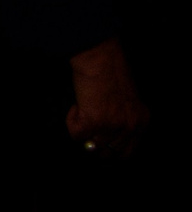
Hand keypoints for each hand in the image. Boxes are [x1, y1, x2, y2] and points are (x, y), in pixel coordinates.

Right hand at [66, 39, 147, 155]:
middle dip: (94, 142)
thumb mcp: (127, 98)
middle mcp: (130, 127)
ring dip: (83, 130)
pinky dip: (72, 120)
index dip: (110, 150)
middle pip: (108, 153)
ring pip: (91, 146)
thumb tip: (103, 133)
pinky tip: (77, 105)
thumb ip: (123, 117)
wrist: (100, 58)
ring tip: (82, 110)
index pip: (127, 153)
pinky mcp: (94, 121)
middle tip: (87, 128)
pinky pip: (76, 134)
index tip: (99, 141)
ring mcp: (113, 126)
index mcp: (140, 122)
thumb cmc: (110, 70)